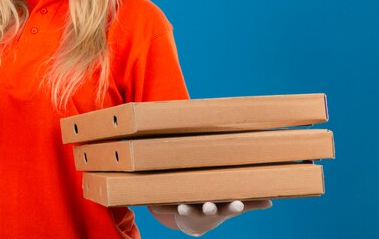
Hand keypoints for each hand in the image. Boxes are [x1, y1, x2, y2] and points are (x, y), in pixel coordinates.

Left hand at [148, 200, 272, 235]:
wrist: (196, 223)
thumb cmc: (219, 208)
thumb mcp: (233, 207)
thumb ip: (250, 203)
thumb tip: (271, 201)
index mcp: (222, 208)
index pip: (231, 208)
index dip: (235, 206)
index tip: (238, 203)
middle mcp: (206, 210)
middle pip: (209, 209)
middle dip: (210, 208)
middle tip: (210, 206)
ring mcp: (191, 210)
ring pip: (188, 210)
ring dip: (185, 210)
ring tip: (183, 208)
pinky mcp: (176, 208)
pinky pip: (168, 207)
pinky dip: (161, 207)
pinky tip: (153, 205)